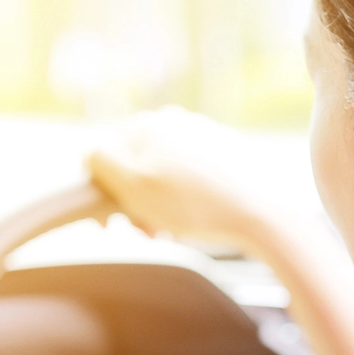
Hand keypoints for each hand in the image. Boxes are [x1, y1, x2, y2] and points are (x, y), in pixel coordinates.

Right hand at [87, 108, 278, 252]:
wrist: (263, 214)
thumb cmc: (194, 203)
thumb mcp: (133, 183)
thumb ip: (100, 161)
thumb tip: (91, 151)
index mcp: (150, 123)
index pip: (106, 156)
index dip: (103, 193)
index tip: (111, 225)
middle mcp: (177, 121)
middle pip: (136, 166)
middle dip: (134, 203)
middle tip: (146, 233)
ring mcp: (204, 136)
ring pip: (163, 176)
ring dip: (158, 207)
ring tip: (172, 231)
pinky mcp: (227, 155)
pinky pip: (191, 180)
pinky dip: (185, 202)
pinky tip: (197, 222)